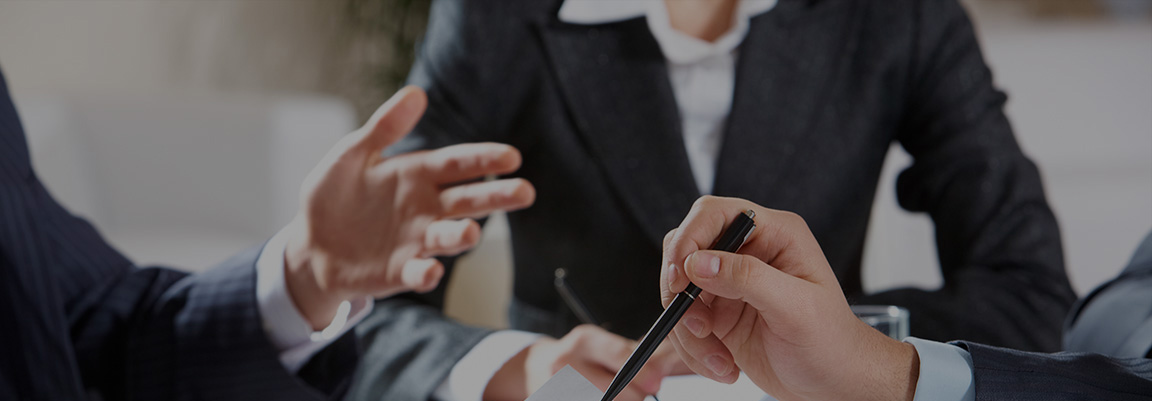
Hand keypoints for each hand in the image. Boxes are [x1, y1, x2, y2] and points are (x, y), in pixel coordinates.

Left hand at [282, 86, 535, 328]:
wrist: (312, 246)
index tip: (511, 157)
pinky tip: (430, 270)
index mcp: (418, 175)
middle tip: (525, 192)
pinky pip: (419, 271)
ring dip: (461, 236)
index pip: (458, 164)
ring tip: (470, 233)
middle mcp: (426, 208)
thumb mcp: (351, 155)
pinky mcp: (402, 270)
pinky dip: (426, 272)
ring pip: (448, 237)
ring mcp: (417, 240)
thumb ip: (383, 128)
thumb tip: (416, 93)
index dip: (484, 159)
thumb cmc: (334, 196)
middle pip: (467, 200)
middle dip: (497, 196)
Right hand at [484, 324, 692, 400]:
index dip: (643, 371)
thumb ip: (638, 352)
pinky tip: (603, 397)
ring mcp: (557, 386)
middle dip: (634, 394)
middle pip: (615, 389)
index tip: (657, 382)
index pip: (621, 356)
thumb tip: (676, 358)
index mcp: (584, 340)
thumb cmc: (583, 357)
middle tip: (641, 392)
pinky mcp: (552, 400)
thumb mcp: (603, 346)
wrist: (534, 370)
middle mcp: (565, 361)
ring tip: (612, 392)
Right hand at [660, 196, 918, 400]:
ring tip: (719, 358)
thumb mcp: (795, 308)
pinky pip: (683, 322)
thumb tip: (698, 262)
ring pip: (679, 290)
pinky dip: (693, 348)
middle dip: (682, 292)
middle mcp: (748, 252)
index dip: (689, 239)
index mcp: (774, 233)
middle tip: (697, 326)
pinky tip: (723, 365)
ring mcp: (729, 283)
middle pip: (686, 249)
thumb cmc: (830, 342)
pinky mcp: (717, 312)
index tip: (680, 277)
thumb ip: (747, 278)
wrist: (834, 383)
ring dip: (688, 330)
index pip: (714, 214)